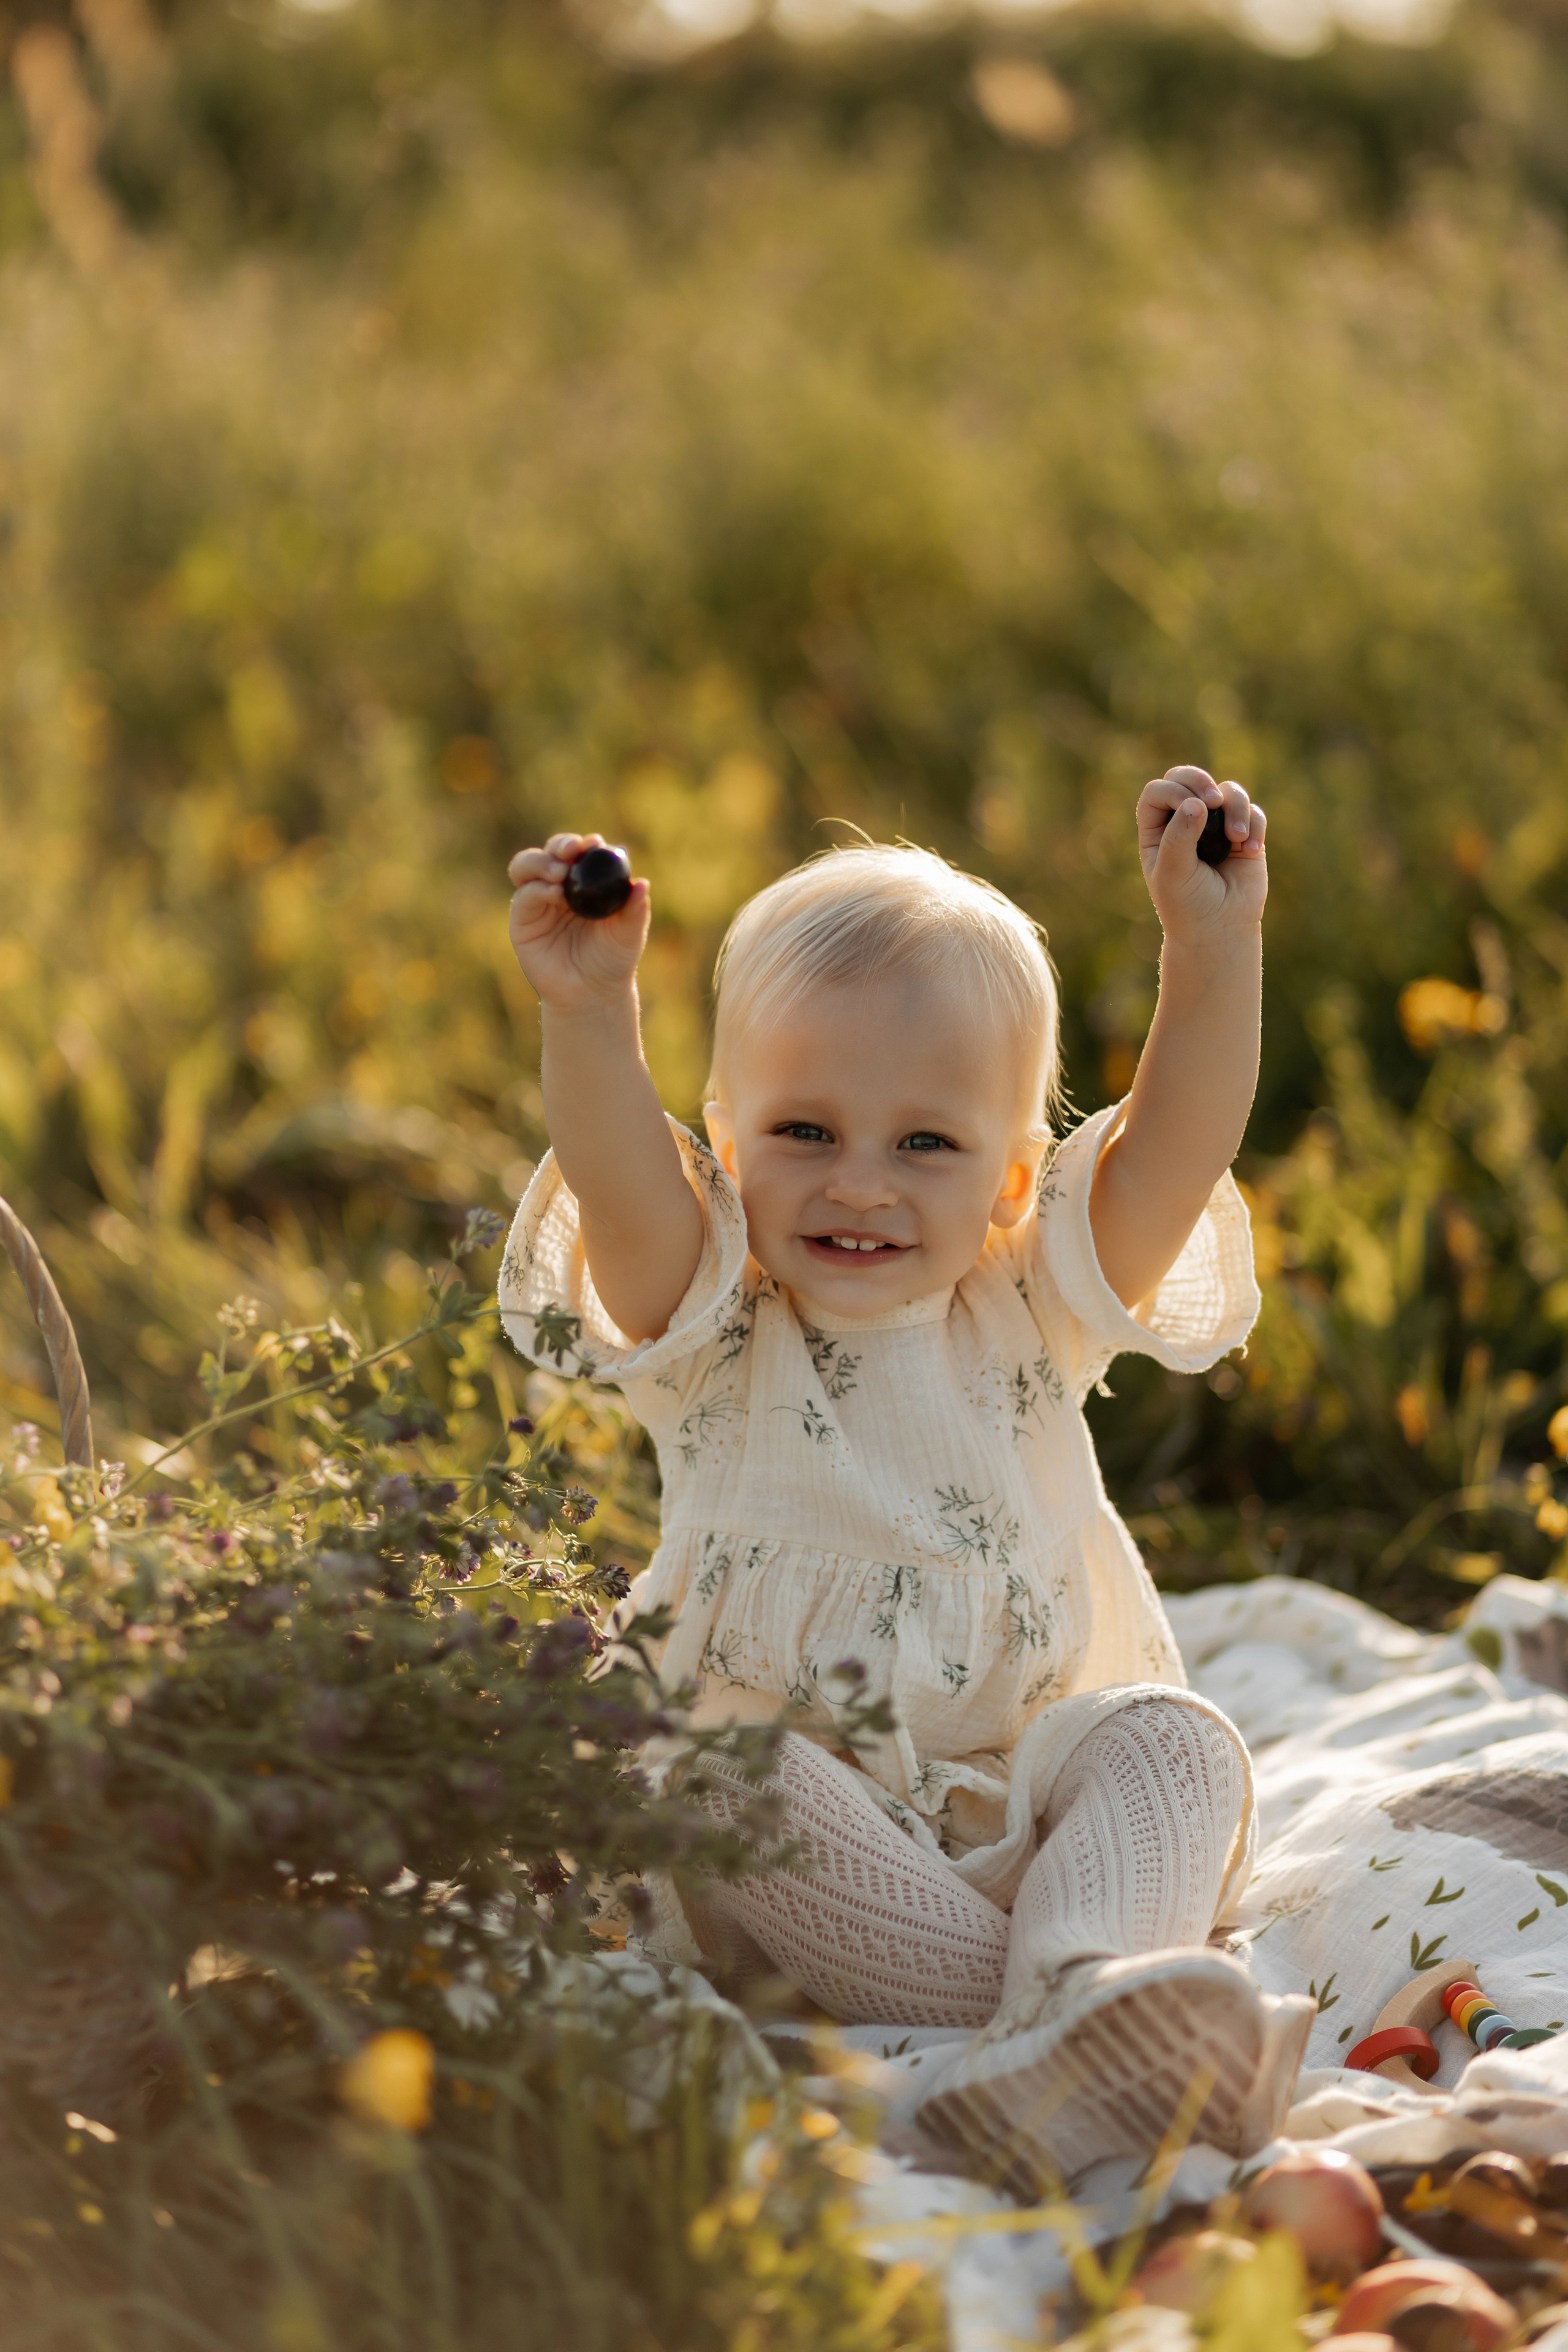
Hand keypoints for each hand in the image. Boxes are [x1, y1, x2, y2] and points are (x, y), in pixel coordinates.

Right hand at [508, 832, 649, 1011]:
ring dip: (541, 862)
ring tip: (559, 873)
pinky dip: (536, 889)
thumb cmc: (613, 960)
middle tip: (571, 850)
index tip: (595, 844)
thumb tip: (642, 883)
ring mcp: (538, 901)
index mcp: (585, 882)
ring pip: (527, 866)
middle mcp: (559, 885)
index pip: (580, 853)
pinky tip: (553, 894)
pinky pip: (523, 896)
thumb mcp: (629, 933)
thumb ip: (635, 908)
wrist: (591, 992)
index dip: (585, 845)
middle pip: (551, 852)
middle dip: (559, 845)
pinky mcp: (522, 919)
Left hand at [1137, 766, 1266, 945]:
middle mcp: (1184, 821)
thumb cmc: (1187, 905)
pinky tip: (1251, 850)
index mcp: (1157, 830)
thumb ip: (1179, 837)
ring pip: (1227, 791)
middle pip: (1188, 778)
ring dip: (1235, 807)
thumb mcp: (1173, 873)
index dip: (1173, 791)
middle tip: (1213, 800)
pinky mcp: (1244, 834)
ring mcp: (1216, 825)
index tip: (1191, 809)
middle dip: (1201, 782)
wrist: (1219, 930)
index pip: (1158, 792)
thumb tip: (1198, 804)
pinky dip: (1254, 826)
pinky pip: (1253, 812)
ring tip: (1236, 838)